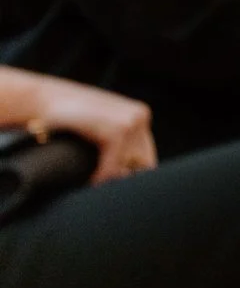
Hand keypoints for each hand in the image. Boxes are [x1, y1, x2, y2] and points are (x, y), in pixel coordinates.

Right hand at [30, 75, 156, 183]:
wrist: (43, 100)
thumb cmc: (68, 118)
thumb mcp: (99, 124)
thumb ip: (117, 142)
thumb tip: (127, 174)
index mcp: (140, 116)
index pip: (148, 156)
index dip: (132, 174)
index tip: (115, 185)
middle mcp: (139, 117)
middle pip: (142, 163)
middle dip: (123, 177)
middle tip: (104, 187)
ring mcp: (130, 123)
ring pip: (127, 167)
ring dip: (109, 178)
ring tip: (93, 181)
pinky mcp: (115, 132)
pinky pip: (112, 167)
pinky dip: (100, 177)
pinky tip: (89, 181)